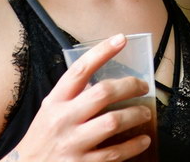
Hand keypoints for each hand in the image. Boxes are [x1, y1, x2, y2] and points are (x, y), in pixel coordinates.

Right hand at [7, 34, 151, 161]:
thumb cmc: (44, 136)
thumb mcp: (51, 110)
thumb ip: (74, 94)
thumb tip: (108, 81)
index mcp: (56, 101)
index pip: (80, 70)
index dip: (102, 51)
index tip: (121, 39)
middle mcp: (63, 119)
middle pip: (103, 93)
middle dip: (130, 86)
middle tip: (144, 86)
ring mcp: (72, 144)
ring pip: (113, 122)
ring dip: (136, 115)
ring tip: (145, 113)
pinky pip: (114, 154)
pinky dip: (133, 145)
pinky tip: (143, 140)